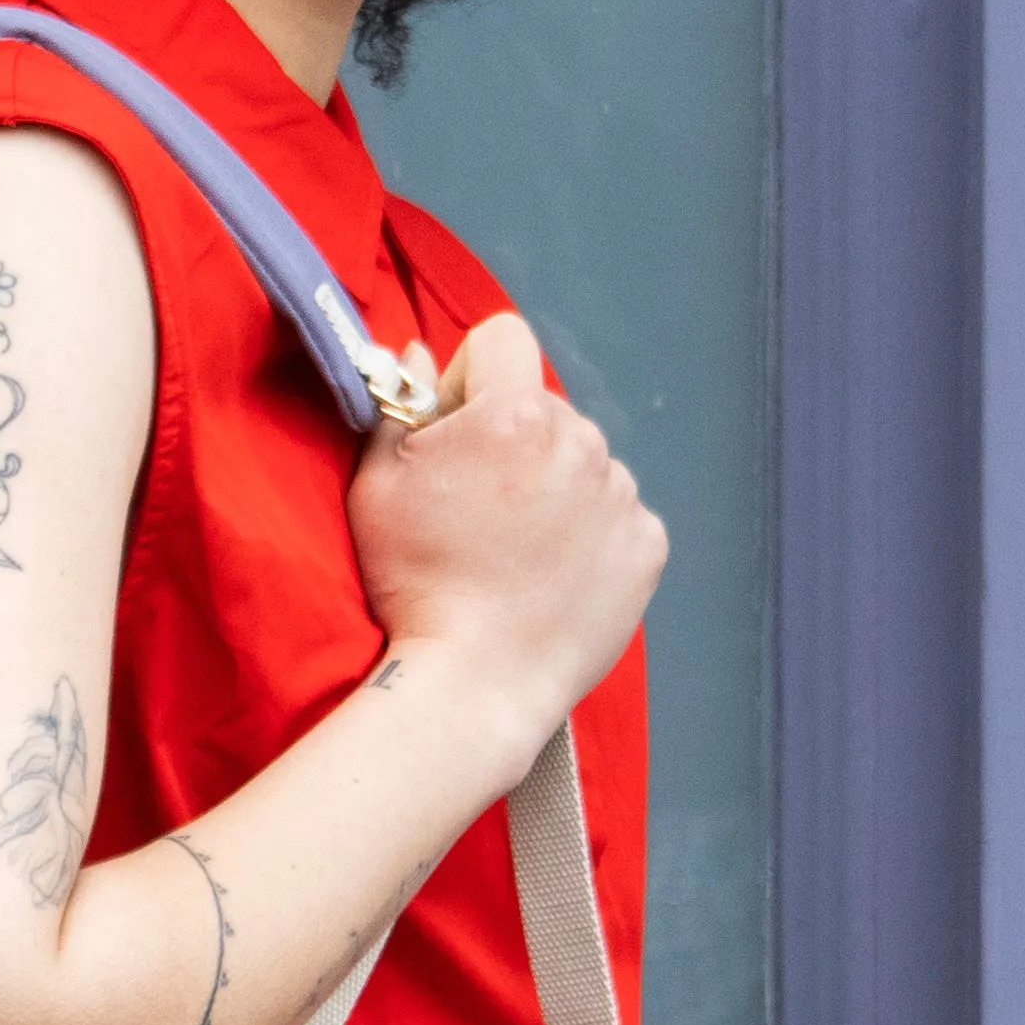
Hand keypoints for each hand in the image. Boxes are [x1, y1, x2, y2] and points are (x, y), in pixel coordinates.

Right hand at [344, 312, 666, 770]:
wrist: (476, 683)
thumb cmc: (415, 582)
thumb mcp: (376, 484)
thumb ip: (399, 405)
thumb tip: (418, 355)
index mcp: (516, 414)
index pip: (501, 341)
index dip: (469, 379)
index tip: (452, 434)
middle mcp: (582, 441)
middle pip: (543, 409)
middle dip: (512, 441)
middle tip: (477, 510)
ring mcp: (622, 496)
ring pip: (582, 461)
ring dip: (552, 487)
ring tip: (513, 553)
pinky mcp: (648, 545)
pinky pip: (616, 515)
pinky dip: (588, 535)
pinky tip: (549, 577)